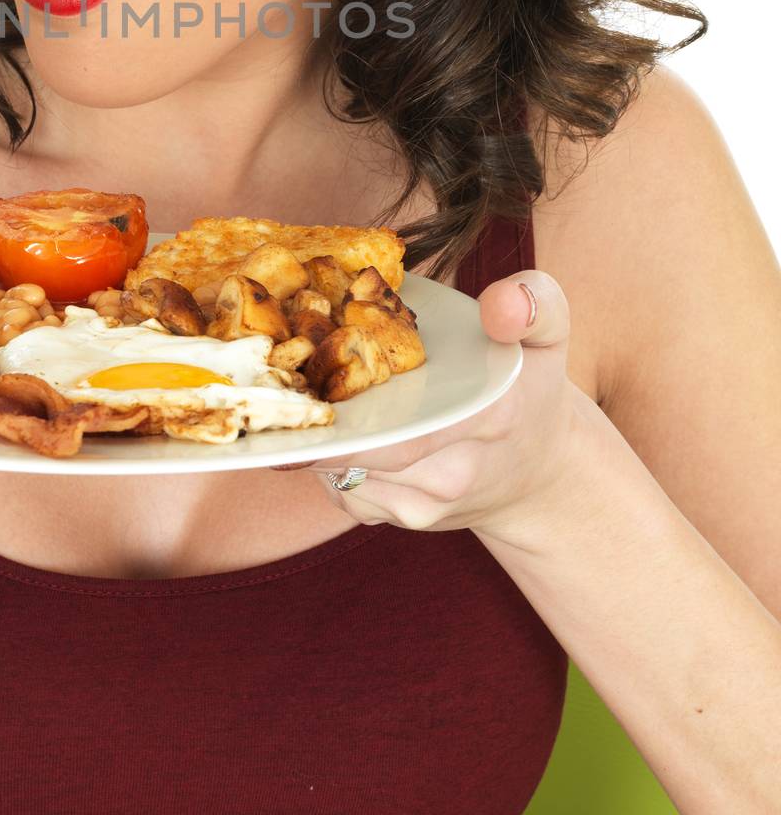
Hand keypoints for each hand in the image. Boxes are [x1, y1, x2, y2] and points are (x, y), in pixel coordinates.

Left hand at [269, 270, 582, 543]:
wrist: (543, 472)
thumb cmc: (531, 387)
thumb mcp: (548, 332)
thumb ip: (535, 303)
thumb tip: (500, 304)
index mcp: (489, 417)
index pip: (411, 420)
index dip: (349, 401)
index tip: (302, 369)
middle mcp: (456, 471)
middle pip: (365, 451)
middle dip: (316, 418)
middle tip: (273, 378)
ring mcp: (427, 503)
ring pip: (344, 473)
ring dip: (310, 438)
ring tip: (287, 395)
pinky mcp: (402, 518)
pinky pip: (344, 492)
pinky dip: (321, 461)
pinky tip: (316, 425)